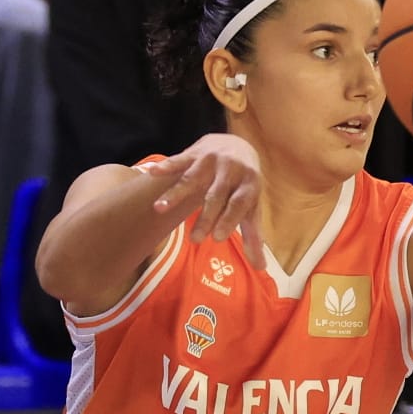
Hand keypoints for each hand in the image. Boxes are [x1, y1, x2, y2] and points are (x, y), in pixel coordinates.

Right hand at [144, 134, 265, 265]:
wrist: (238, 145)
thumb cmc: (244, 186)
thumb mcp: (252, 208)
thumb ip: (254, 237)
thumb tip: (260, 268)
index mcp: (249, 184)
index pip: (238, 204)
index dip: (229, 219)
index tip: (217, 238)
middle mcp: (232, 170)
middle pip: (216, 195)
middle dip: (206, 217)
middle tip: (195, 240)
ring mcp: (212, 160)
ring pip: (192, 179)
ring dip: (175, 194)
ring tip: (159, 209)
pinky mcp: (196, 153)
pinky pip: (179, 160)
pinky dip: (166, 166)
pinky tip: (152, 173)